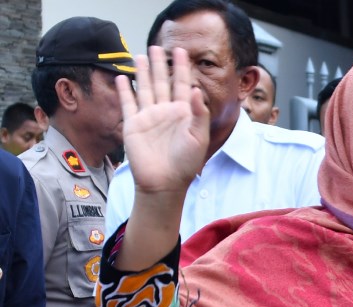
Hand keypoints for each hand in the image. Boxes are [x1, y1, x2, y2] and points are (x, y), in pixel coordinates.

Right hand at [117, 46, 208, 196]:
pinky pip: (128, 103)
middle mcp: (166, 112)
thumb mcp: (199, 137)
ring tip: (140, 55)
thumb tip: (196, 89)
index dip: (181, 68)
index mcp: (184, 113)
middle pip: (162, 82)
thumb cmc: (185, 163)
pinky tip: (122, 77)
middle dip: (160, 65)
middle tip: (157, 46)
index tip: (182, 50)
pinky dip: (125, 90)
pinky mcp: (133, 125)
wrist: (164, 182)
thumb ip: (199, 113)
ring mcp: (149, 118)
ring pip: (145, 89)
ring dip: (142, 72)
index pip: (183, 84)